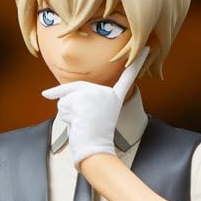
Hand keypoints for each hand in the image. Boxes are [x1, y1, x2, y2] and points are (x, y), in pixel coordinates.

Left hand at [40, 44, 150, 167]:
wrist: (95, 152)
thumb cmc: (92, 140)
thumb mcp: (90, 118)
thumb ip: (82, 103)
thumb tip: (53, 95)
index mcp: (114, 98)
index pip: (127, 77)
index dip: (137, 64)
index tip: (147, 49)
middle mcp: (106, 92)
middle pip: (77, 88)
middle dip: (68, 104)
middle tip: (80, 123)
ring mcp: (95, 93)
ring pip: (67, 97)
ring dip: (68, 113)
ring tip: (82, 125)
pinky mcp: (84, 96)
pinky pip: (63, 103)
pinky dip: (65, 115)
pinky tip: (78, 124)